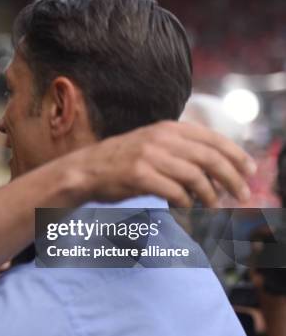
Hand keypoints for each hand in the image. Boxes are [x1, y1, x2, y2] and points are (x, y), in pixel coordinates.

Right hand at [75, 121, 255, 206]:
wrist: (85, 169)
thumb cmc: (122, 161)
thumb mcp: (152, 144)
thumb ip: (181, 148)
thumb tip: (217, 166)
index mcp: (167, 128)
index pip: (213, 139)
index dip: (236, 155)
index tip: (249, 171)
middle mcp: (160, 138)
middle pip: (210, 158)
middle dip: (232, 178)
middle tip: (242, 194)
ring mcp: (149, 156)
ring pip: (195, 177)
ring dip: (210, 195)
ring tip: (214, 206)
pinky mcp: (139, 175)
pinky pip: (174, 192)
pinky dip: (186, 203)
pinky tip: (186, 208)